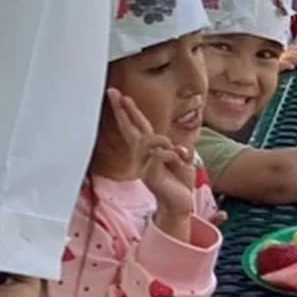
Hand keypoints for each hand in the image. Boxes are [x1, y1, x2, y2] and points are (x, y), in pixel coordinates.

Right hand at [107, 87, 196, 232]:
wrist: (181, 204)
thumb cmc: (180, 181)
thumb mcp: (182, 158)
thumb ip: (177, 147)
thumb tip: (175, 145)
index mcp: (149, 151)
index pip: (137, 127)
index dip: (129, 111)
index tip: (119, 96)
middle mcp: (142, 157)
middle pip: (131, 129)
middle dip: (124, 110)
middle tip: (114, 93)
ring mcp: (143, 166)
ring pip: (148, 140)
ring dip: (164, 141)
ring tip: (176, 151)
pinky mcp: (148, 175)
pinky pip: (159, 154)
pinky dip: (172, 154)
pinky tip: (178, 161)